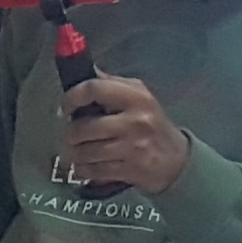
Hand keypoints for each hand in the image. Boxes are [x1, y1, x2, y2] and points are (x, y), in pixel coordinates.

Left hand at [58, 73, 192, 194]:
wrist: (176, 160)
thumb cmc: (151, 124)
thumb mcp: (137, 97)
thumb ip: (110, 84)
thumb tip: (82, 71)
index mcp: (136, 97)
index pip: (94, 89)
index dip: (72, 97)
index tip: (64, 108)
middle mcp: (135, 121)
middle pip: (83, 127)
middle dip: (69, 134)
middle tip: (70, 136)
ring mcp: (132, 147)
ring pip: (84, 152)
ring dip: (73, 154)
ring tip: (75, 152)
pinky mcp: (129, 170)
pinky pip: (92, 171)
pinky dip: (83, 170)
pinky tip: (85, 166)